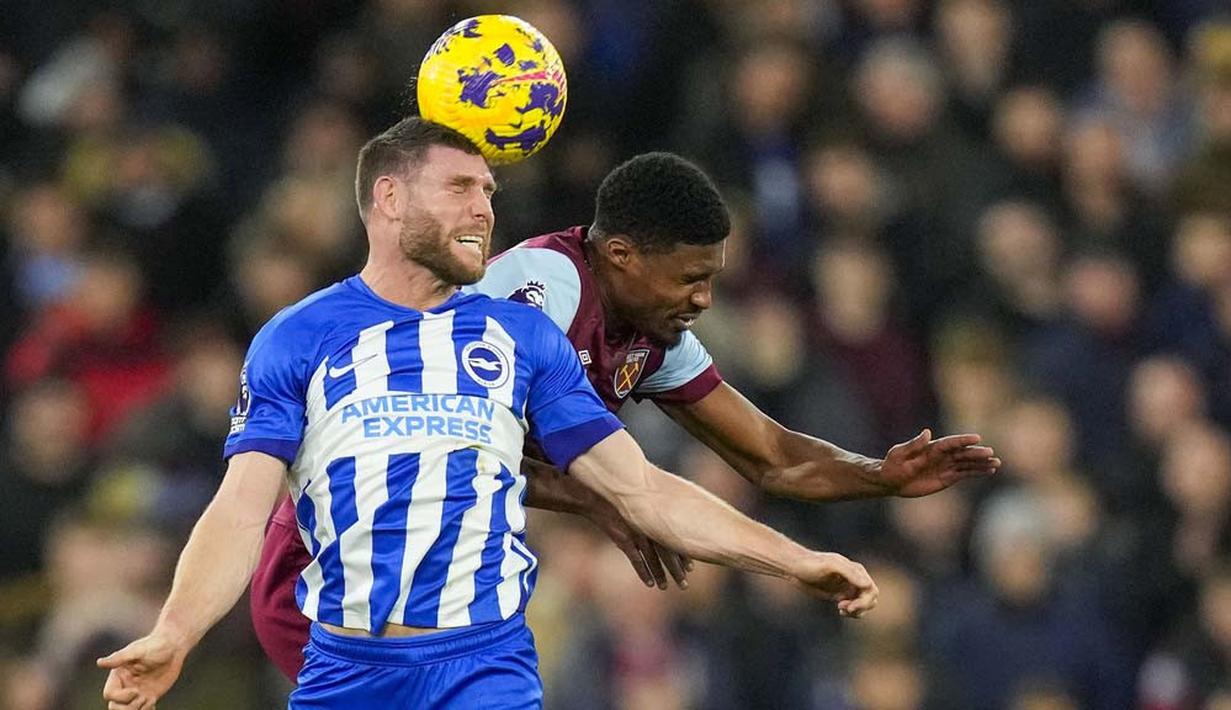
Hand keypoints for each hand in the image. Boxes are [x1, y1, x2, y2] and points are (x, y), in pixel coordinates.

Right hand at [97, 632, 185, 709]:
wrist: (173, 648)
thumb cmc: (154, 645)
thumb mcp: (137, 650)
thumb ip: (119, 658)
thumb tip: (99, 663)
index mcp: (118, 676)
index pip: (110, 694)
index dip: (121, 697)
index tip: (136, 691)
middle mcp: (125, 686)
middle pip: (115, 707)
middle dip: (128, 708)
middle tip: (143, 697)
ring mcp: (137, 693)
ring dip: (139, 709)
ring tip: (150, 699)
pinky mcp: (149, 696)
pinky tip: (153, 702)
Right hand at [585, 496, 691, 589]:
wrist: (601, 489)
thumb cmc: (624, 488)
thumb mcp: (645, 494)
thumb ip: (657, 506)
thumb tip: (670, 512)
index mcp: (661, 515)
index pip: (677, 540)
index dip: (684, 556)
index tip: (691, 568)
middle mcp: (652, 526)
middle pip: (668, 553)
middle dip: (676, 570)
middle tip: (684, 585)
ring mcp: (638, 533)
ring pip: (653, 559)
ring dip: (660, 574)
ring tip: (665, 587)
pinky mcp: (624, 538)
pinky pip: (636, 559)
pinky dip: (643, 572)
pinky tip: (649, 583)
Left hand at [791, 552, 877, 617]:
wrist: (795, 567)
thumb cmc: (812, 563)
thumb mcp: (830, 565)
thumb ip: (850, 573)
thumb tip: (867, 585)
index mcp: (856, 571)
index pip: (871, 590)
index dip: (864, 601)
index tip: (850, 606)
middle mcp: (854, 579)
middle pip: (870, 598)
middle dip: (861, 607)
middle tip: (846, 609)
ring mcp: (847, 587)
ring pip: (863, 604)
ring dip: (857, 611)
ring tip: (841, 609)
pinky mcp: (838, 595)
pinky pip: (852, 607)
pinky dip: (850, 612)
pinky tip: (840, 611)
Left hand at [878, 429, 999, 497]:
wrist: (891, 481)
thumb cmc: (892, 466)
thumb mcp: (899, 454)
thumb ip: (914, 445)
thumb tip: (927, 432)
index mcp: (931, 447)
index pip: (950, 443)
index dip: (963, 440)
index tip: (976, 438)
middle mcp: (941, 455)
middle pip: (962, 453)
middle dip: (976, 453)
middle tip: (991, 453)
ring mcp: (945, 466)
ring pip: (967, 463)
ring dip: (981, 463)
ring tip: (996, 462)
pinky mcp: (947, 477)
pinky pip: (965, 473)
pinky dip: (977, 472)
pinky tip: (989, 470)